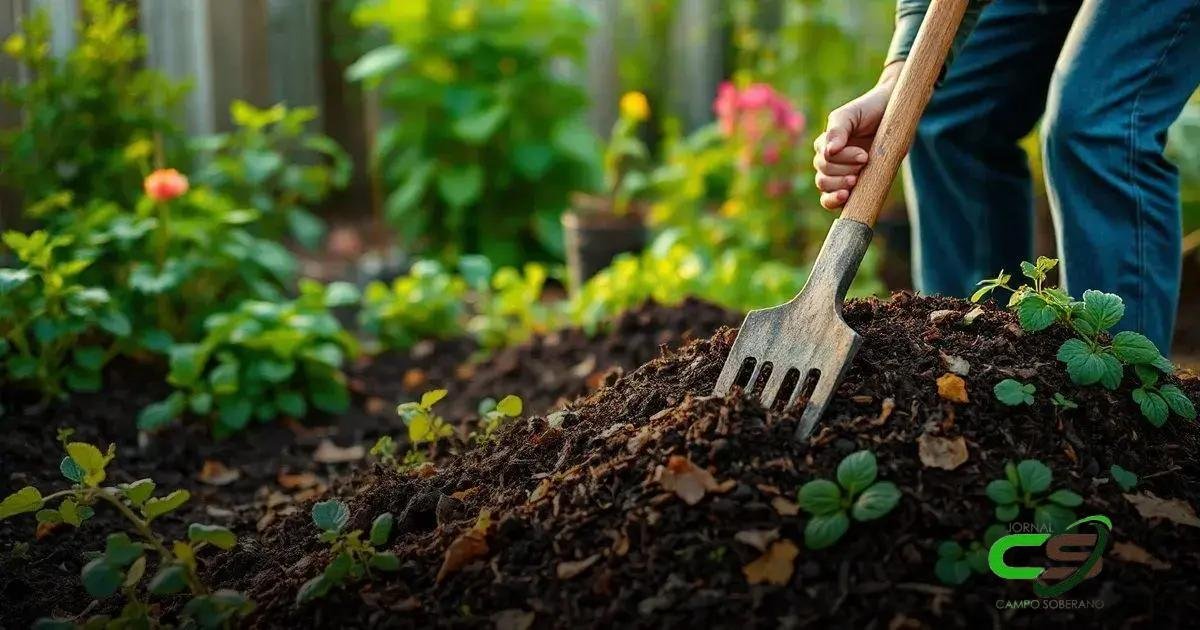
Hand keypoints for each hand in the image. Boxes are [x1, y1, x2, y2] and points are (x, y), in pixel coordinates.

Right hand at [813, 62, 902, 209]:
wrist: (892, 113)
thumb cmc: (869, 111)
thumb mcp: (851, 114)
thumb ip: (838, 129)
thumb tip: (829, 151)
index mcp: (825, 145)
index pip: (824, 160)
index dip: (843, 160)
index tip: (864, 155)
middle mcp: (829, 161)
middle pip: (823, 177)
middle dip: (844, 173)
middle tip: (865, 162)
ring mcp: (839, 175)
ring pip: (825, 190)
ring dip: (840, 187)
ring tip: (857, 179)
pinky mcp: (850, 187)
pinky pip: (831, 202)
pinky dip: (834, 202)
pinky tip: (846, 197)